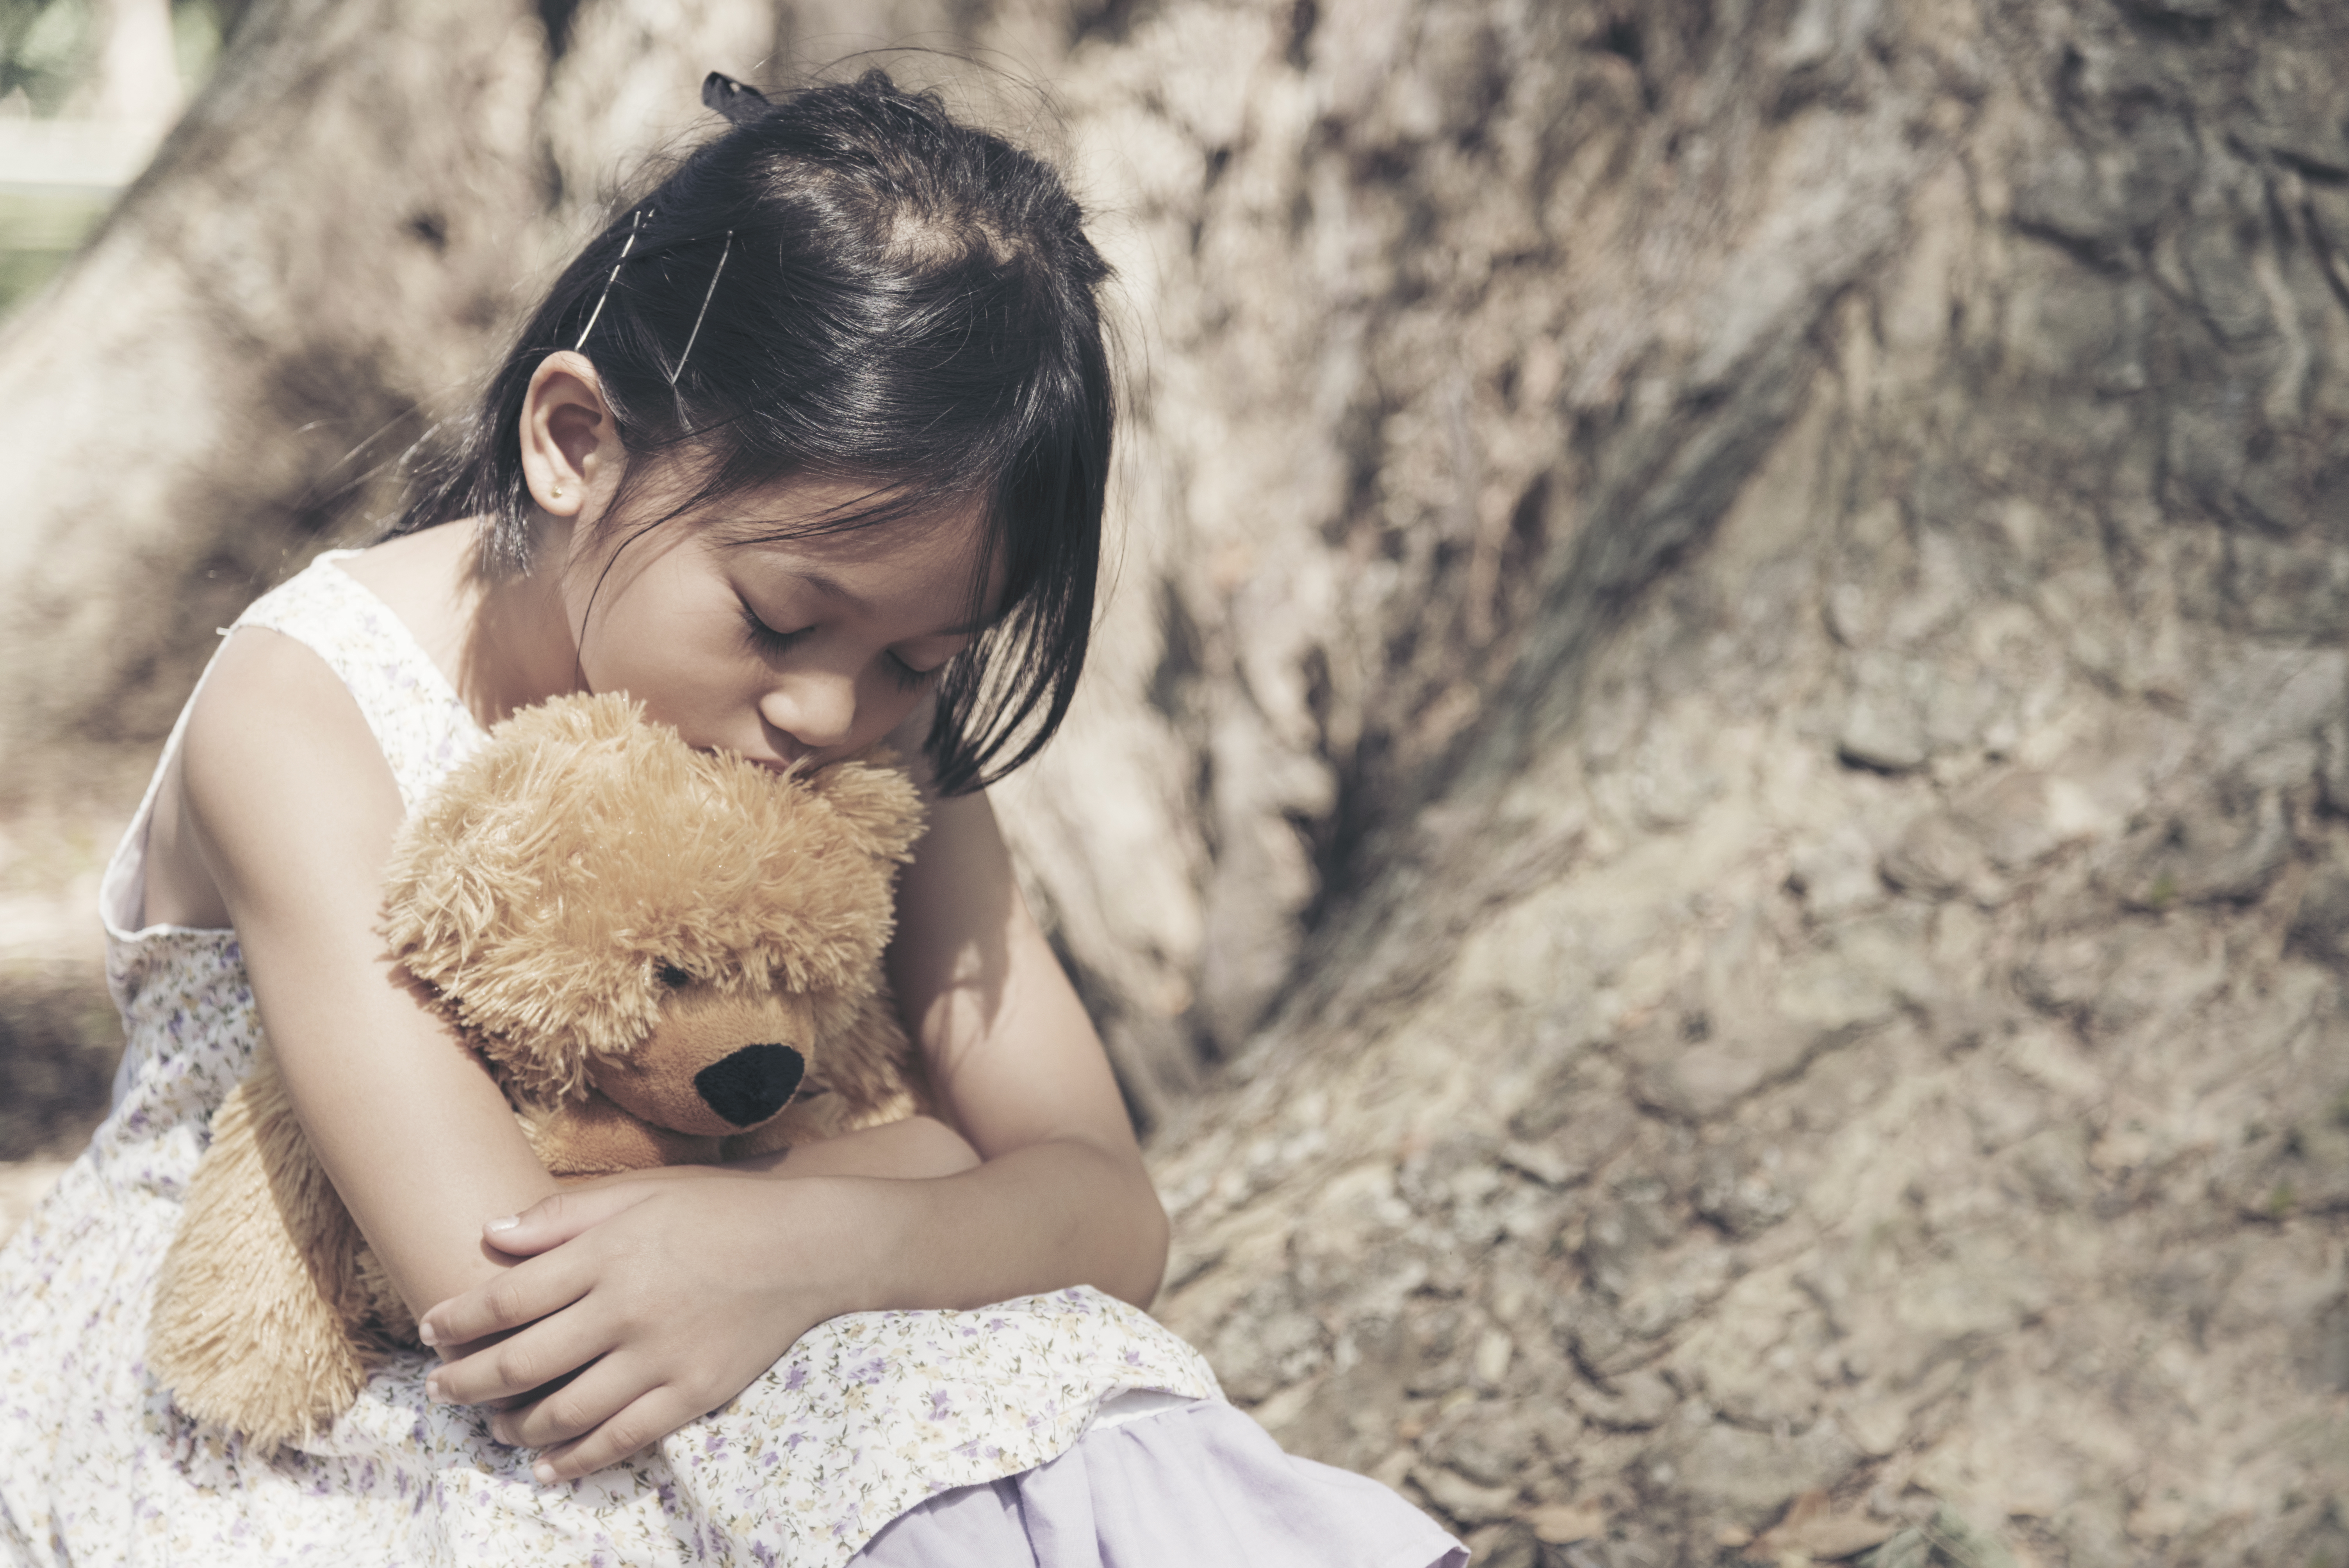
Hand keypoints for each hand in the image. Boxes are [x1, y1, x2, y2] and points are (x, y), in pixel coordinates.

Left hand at [418, 1173, 882, 1481]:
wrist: (808, 1247)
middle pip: (521, 1362)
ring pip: (563, 1411)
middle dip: (467, 1382)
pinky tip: (547, 1466)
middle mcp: (626, 1310)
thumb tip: (489, 1233)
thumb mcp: (642, 1193)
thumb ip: (563, 1215)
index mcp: (608, 1255)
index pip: (507, 1298)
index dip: (458, 1319)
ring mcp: (659, 1358)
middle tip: (440, 1390)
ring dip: (513, 1426)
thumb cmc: (721, 1211)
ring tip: (493, 1426)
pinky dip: (575, 1459)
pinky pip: (620, 1439)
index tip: (431, 1329)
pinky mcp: (692, 1395)